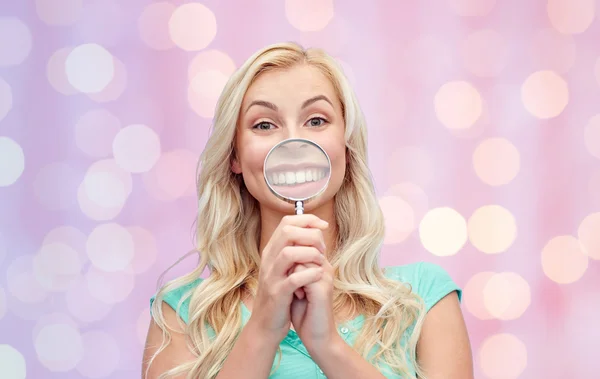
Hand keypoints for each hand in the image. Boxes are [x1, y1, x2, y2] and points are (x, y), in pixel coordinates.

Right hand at [249, 215, 328, 342]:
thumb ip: (295, 251)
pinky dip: (310, 275)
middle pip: (288, 232)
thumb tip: (315, 232)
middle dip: (311, 235)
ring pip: (289, 253)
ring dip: (311, 254)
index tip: (324, 225)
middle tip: (323, 248)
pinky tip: (319, 276)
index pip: (287, 222)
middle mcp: (269, 260)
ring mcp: (271, 277)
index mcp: (271, 251)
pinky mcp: (277, 294)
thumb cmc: (281, 295)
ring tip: (321, 261)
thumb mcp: (285, 269)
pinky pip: (294, 279)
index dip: (308, 219)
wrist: (265, 325)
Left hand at [290, 253, 337, 354]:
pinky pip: (300, 271)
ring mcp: (324, 275)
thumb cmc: (304, 312)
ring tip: (296, 291)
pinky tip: (298, 296)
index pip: (303, 241)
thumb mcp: (297, 284)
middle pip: (300, 246)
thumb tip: (280, 253)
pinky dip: (293, 283)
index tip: (288, 276)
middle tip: (292, 283)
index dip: (289, 254)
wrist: (318, 336)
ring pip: (299, 257)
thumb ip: (293, 267)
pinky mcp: (321, 287)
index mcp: (320, 264)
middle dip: (289, 262)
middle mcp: (325, 266)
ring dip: (290, 273)